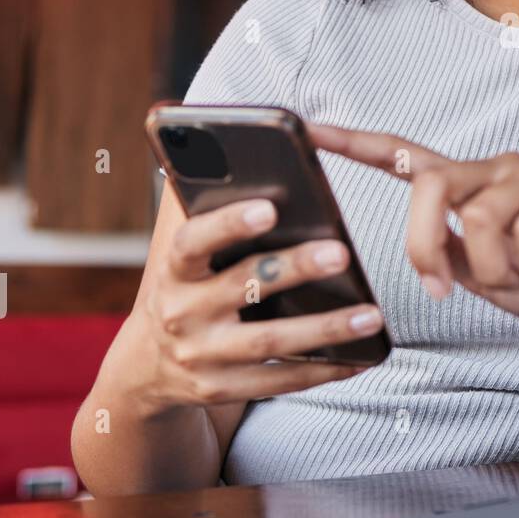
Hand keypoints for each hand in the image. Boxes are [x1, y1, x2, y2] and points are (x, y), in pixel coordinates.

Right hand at [134, 192, 385, 412]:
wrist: (146, 366)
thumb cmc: (183, 284)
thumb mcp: (179, 247)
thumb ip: (196, 198)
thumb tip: (198, 128)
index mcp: (173, 270)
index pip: (193, 243)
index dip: (228, 225)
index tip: (269, 208)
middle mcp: (182, 314)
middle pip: (244, 288)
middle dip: (294, 269)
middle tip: (340, 252)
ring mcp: (202, 357)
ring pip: (269, 342)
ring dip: (324, 329)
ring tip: (372, 313)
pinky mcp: (222, 390)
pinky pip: (279, 381)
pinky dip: (322, 370)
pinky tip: (361, 356)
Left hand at [306, 122, 518, 335]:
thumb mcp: (485, 278)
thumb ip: (450, 256)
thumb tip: (425, 254)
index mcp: (472, 187)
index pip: (409, 157)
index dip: (358, 143)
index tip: (310, 129)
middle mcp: (500, 169)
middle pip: (432, 188)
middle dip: (425, 246)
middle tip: (443, 288)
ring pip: (479, 217)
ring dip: (495, 270)